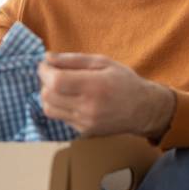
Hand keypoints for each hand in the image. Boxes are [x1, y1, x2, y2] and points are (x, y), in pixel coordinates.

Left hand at [37, 53, 174, 138]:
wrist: (144, 110)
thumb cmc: (124, 82)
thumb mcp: (103, 62)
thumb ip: (73, 59)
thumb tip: (47, 57)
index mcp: (94, 86)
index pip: (56, 81)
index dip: (44, 71)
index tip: (45, 65)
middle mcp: (88, 107)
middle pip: (48, 96)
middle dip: (44, 82)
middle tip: (53, 73)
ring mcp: (85, 122)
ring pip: (49, 109)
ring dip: (48, 95)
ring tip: (61, 87)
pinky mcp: (84, 131)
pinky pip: (60, 118)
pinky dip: (59, 106)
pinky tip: (72, 99)